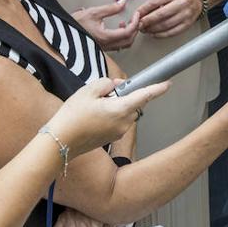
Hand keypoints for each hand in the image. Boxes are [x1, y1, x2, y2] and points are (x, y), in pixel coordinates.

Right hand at [47, 77, 169, 156]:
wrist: (59, 143)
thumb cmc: (72, 117)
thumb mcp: (88, 90)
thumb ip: (107, 84)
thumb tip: (116, 86)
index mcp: (120, 110)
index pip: (145, 96)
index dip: (158, 88)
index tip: (168, 83)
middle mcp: (124, 123)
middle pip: (133, 103)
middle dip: (125, 94)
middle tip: (106, 90)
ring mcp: (118, 132)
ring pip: (125, 112)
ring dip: (117, 105)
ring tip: (94, 105)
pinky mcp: (111, 138)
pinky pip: (118, 120)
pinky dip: (111, 114)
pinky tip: (93, 115)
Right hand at [73, 0, 142, 51]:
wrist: (64, 33)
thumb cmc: (76, 24)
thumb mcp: (94, 12)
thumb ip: (111, 8)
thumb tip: (123, 2)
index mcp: (105, 37)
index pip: (127, 32)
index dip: (135, 23)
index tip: (137, 15)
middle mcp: (106, 45)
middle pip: (129, 41)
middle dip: (135, 29)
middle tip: (136, 18)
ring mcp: (105, 48)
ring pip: (124, 45)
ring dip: (130, 34)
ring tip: (128, 22)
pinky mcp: (102, 48)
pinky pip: (118, 45)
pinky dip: (123, 37)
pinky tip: (119, 27)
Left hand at [140, 0, 202, 37]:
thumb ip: (156, 2)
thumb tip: (140, 13)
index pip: (154, 2)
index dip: (143, 10)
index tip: (136, 15)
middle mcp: (181, 3)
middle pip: (160, 15)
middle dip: (146, 21)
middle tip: (139, 25)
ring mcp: (185, 15)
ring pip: (165, 25)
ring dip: (152, 29)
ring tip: (145, 29)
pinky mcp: (187, 24)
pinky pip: (172, 32)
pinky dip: (161, 35)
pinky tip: (154, 34)